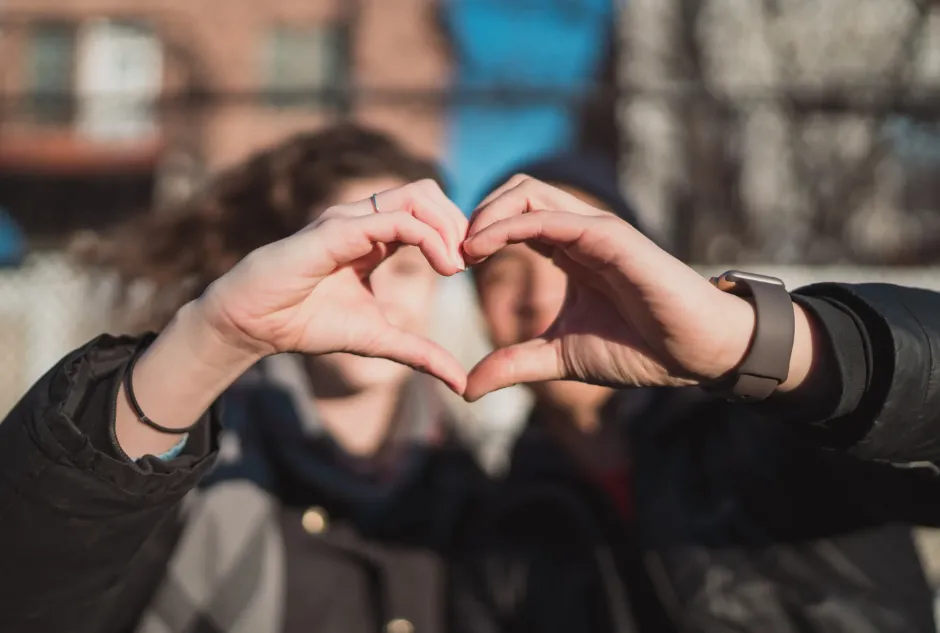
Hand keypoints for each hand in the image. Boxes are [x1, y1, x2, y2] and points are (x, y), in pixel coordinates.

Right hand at [198, 179, 469, 393]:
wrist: (254, 324)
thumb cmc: (307, 323)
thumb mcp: (378, 340)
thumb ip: (420, 353)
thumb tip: (460, 383)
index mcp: (374, 236)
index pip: (427, 211)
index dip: (456, 232)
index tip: (473, 267)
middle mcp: (364, 219)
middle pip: (428, 192)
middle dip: (459, 222)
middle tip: (472, 261)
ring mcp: (350, 219)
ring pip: (416, 196)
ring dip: (448, 226)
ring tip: (457, 265)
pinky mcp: (337, 230)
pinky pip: (395, 220)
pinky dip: (429, 237)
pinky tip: (443, 267)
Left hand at [462, 176, 759, 400]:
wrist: (693, 355)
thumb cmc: (638, 349)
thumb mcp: (559, 357)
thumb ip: (514, 364)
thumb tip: (466, 388)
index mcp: (568, 250)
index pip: (513, 217)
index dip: (477, 232)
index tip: (449, 265)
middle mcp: (579, 231)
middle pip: (516, 191)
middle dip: (476, 214)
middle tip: (450, 253)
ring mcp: (595, 229)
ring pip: (529, 192)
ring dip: (486, 213)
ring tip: (462, 250)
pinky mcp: (610, 236)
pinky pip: (551, 217)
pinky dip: (509, 225)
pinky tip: (482, 249)